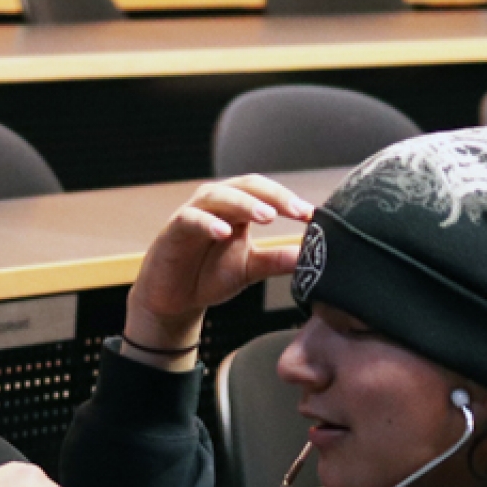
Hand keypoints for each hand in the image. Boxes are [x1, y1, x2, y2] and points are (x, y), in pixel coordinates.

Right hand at [126, 175, 314, 352]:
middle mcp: (217, 203)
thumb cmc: (210, 275)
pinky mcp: (174, 229)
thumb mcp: (250, 269)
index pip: (266, 193)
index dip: (289, 200)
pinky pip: (191, 219)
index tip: (312, 215)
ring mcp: (194, 212)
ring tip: (267, 216)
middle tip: (297, 211)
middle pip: (247, 186)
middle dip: (274, 197)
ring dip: (245, 204)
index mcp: (238, 208)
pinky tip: (224, 232)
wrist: (174, 299)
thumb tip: (311, 257)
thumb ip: (277, 260)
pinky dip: (207, 223)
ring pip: (220, 196)